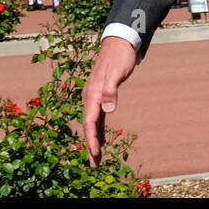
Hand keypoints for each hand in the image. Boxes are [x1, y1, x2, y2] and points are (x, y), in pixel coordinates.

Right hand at [83, 36, 137, 166]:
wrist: (120, 42)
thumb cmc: (120, 57)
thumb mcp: (117, 73)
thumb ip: (111, 91)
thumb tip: (107, 110)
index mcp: (93, 94)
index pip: (90, 121)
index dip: (92, 138)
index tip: (95, 153)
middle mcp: (90, 97)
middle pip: (89, 126)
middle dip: (91, 146)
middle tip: (94, 165)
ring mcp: (95, 96)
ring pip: (92, 123)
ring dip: (94, 140)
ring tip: (96, 158)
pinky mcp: (101, 95)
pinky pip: (97, 117)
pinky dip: (98, 130)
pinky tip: (101, 139)